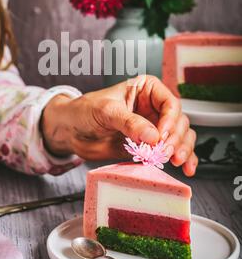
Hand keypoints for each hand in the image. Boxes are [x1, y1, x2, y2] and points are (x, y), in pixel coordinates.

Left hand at [41, 76, 197, 175]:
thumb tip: (153, 136)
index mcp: (147, 89)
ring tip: (175, 162)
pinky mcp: (150, 147)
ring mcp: (154, 128)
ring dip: (182, 150)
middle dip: (175, 138)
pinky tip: (187, 168)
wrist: (70, 131)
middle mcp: (154, 107)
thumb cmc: (85, 110)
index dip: (170, 120)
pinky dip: (182, 159)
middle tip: (164, 153)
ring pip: (181, 137)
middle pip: (179, 122)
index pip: (169, 103)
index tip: (162, 136)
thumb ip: (129, 122)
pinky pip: (172, 152)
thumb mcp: (106, 111)